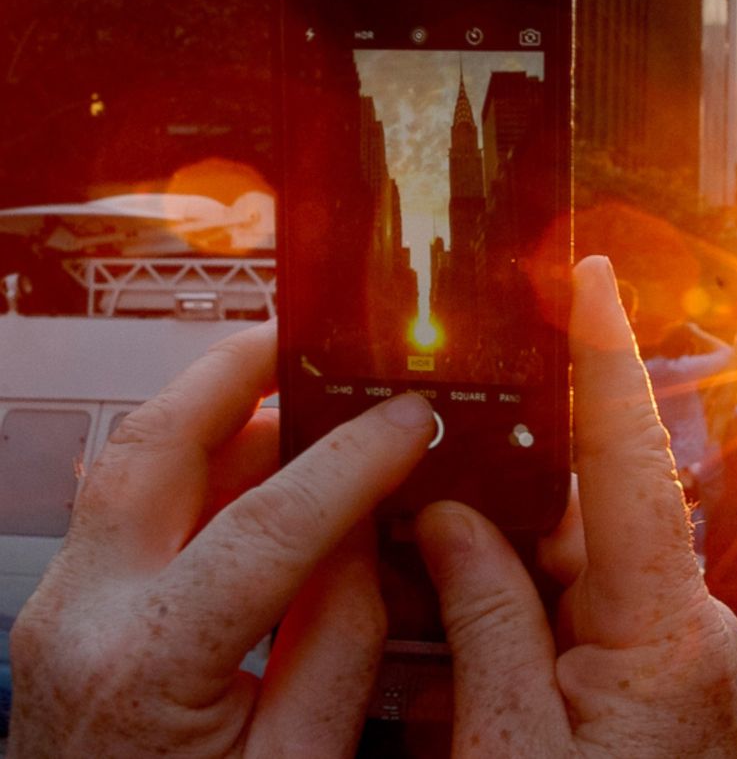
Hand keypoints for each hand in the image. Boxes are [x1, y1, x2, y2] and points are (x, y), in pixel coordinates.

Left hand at [10, 324, 436, 755]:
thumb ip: (338, 642)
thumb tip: (363, 534)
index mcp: (148, 667)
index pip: (270, 523)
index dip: (353, 459)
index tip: (409, 419)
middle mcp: (82, 618)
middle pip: (153, 446)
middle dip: (236, 373)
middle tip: (312, 337)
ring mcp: (59, 611)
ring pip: (129, 463)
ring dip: (213, 410)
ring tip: (295, 386)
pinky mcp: (65, 615)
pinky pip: (126, 505)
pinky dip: (194, 463)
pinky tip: (254, 463)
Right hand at [416, 256, 736, 755]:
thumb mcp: (509, 744)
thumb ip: (484, 618)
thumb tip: (452, 520)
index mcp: (663, 627)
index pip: (633, 461)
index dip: (607, 359)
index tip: (588, 276)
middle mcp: (679, 623)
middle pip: (585, 509)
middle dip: (505, 480)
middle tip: (428, 448)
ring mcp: (661, 650)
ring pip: (566, 560)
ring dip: (493, 552)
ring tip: (417, 537)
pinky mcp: (640, 676)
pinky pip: (568, 609)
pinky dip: (507, 604)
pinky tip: (448, 603)